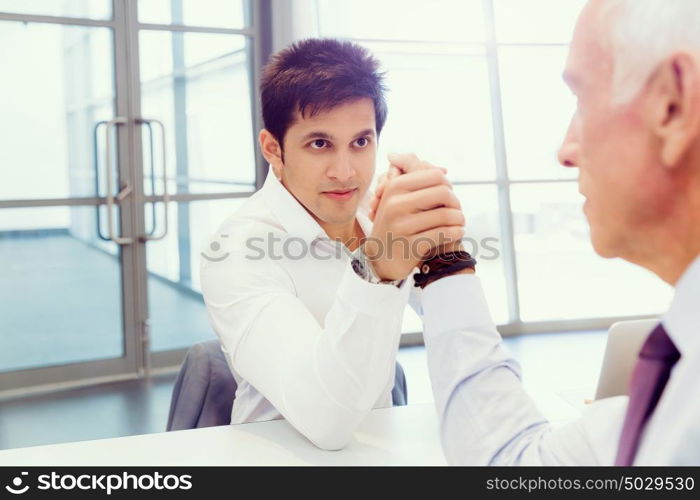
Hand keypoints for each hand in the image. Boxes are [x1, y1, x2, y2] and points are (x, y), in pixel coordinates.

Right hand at [364, 153, 464, 280]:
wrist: (380, 257)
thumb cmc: (394, 223)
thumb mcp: (396, 196)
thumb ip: (415, 177)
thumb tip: (444, 168)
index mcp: (394, 187)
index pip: (434, 175)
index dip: (447, 184)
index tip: (448, 195)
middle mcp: (396, 204)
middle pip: (443, 192)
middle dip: (455, 202)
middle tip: (457, 210)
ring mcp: (402, 226)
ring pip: (445, 215)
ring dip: (459, 219)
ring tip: (459, 222)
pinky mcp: (410, 245)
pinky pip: (442, 234)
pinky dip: (455, 232)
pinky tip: (457, 233)